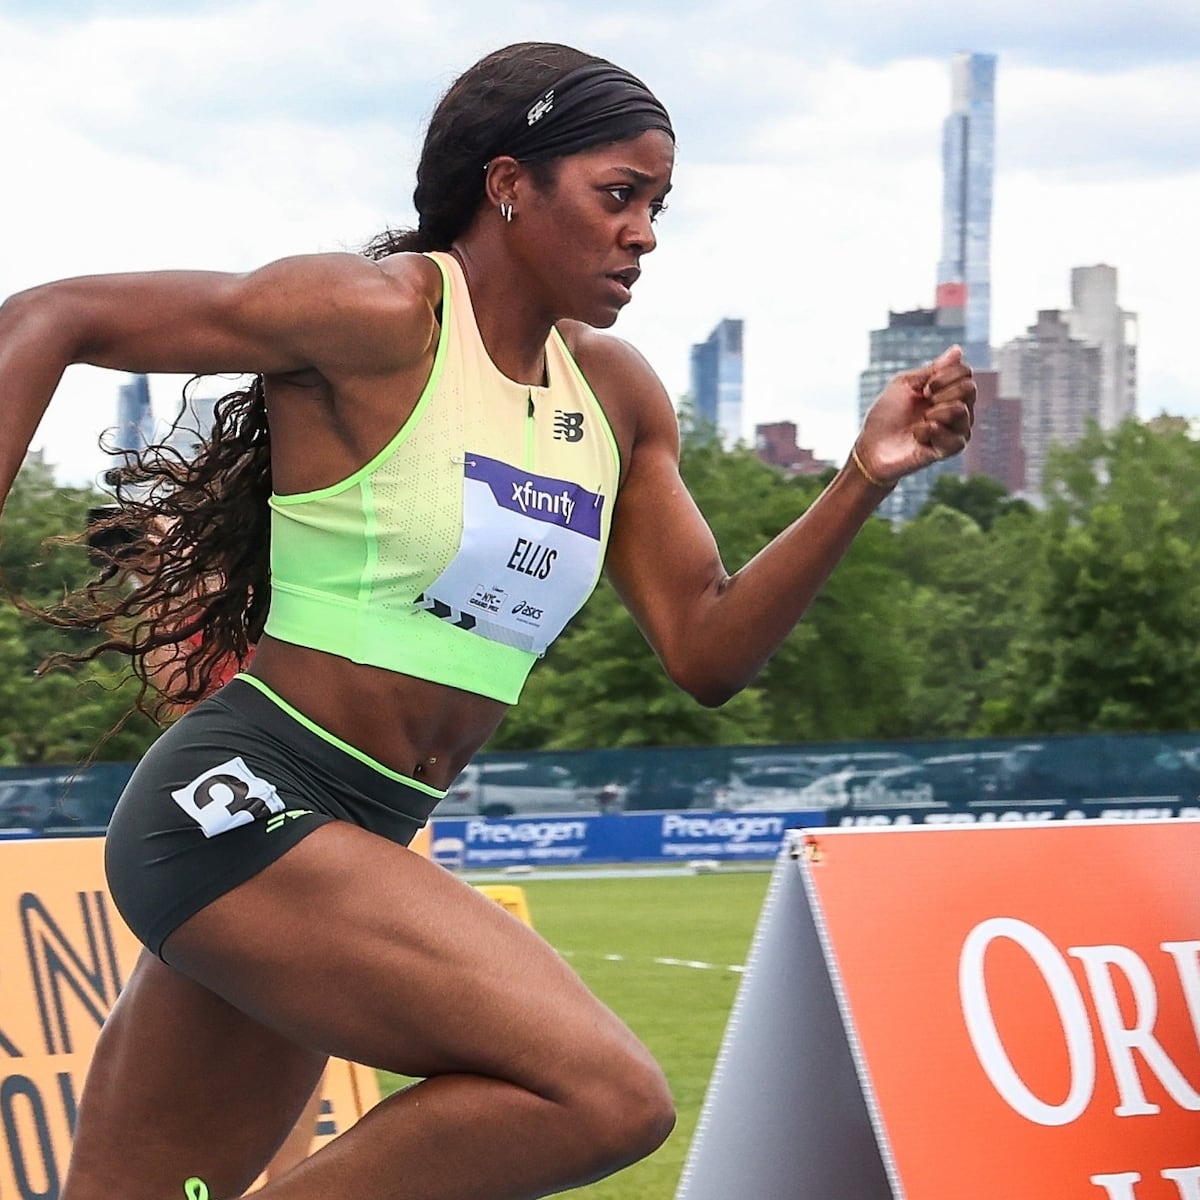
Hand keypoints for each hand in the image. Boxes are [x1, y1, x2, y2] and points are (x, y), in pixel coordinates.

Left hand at [852, 345, 975, 485]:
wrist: (873, 446)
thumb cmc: (886, 415)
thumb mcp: (905, 384)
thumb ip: (933, 369)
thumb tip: (958, 349)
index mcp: (948, 390)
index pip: (965, 372)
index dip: (944, 375)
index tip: (923, 388)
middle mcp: (959, 408)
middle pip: (969, 389)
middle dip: (941, 392)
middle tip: (923, 403)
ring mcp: (956, 429)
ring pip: (961, 411)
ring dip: (934, 413)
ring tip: (919, 422)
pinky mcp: (950, 449)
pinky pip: (954, 437)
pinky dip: (929, 432)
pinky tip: (917, 436)